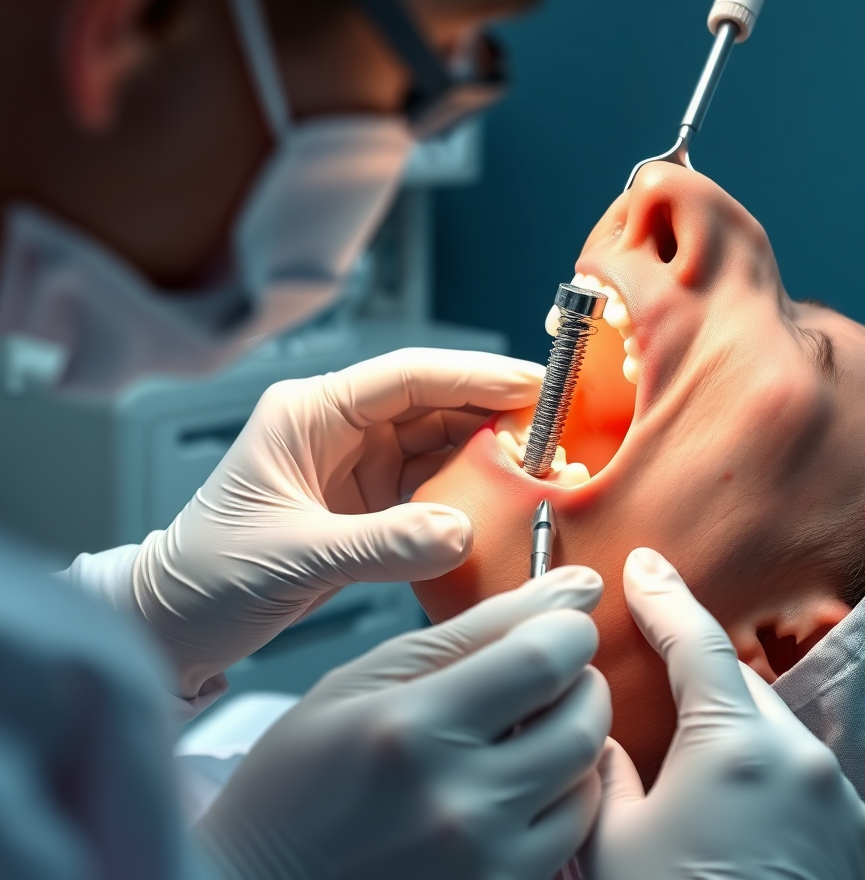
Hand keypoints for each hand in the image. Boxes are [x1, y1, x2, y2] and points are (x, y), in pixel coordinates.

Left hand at [132, 348, 543, 696]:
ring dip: (488, 450)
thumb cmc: (208, 576)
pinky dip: (470, 489)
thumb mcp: (294, 556)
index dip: (474, 375)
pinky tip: (505, 496)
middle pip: (432, 403)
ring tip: (542, 462)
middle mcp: (337, 430)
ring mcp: (356, 466)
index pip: (406, 377)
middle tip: (554, 428)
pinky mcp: (368, 504)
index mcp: (310, 414)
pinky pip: (432, 484)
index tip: (532, 384)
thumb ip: (381, 544)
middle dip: (493, 411)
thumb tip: (461, 531)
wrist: (174, 624)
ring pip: (438, 441)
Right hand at [196, 566, 610, 879]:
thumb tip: (572, 586)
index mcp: (412, 727)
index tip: (557, 625)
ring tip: (525, 727)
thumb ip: (470, 630)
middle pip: (582, 717)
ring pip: (589, 775)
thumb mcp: (365, 680)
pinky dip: (562, 793)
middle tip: (544, 674)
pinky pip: (573, 832)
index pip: (544, 656)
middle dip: (579, 679)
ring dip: (573, 736)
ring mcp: (483, 862)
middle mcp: (456, 801)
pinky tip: (518, 780)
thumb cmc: (300, 780)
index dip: (567, 628)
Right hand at [582, 548, 864, 879]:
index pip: (696, 642)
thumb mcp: (613, 844)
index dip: (664, 597)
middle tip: (651, 659)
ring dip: (731, 722)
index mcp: (737, 747)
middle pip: (740, 684)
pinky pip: (802, 772)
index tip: (643, 565)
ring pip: (773, 727)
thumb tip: (603, 733)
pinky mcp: (856, 838)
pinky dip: (765, 766)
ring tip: (687, 748)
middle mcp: (802, 759)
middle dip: (695, 669)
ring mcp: (840, 800)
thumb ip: (606, 769)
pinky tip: (733, 796)